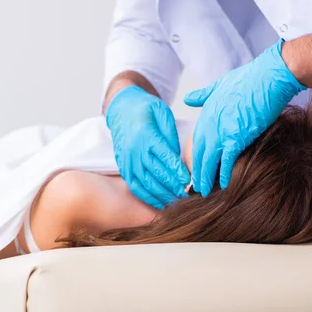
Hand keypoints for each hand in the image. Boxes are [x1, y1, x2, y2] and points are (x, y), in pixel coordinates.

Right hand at [106, 85, 189, 208]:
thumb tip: (178, 156)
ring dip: (163, 194)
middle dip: (174, 186)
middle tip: (188, 194)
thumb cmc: (145, 109)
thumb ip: (170, 134)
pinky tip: (161, 203)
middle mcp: (135, 150)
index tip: (190, 181)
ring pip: (146, 183)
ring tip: (178, 200)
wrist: (120, 108)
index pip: (166, 157)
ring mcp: (128, 160)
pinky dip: (148, 197)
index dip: (178, 171)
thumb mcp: (162, 112)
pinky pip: (135, 187)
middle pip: (157, 173)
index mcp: (147, 135)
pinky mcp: (123, 167)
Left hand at [184, 39, 305, 195]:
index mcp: (205, 114)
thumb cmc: (248, 79)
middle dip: (196, 172)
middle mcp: (209, 124)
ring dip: (205, 177)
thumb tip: (187, 98)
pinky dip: (223, 174)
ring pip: (208, 160)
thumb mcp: (219, 85)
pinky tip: (222, 185)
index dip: (194, 157)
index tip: (193, 170)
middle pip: (198, 154)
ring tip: (203, 191)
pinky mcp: (236, 136)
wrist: (268, 77)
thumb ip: (202, 95)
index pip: (196, 142)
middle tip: (193, 188)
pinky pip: (225, 160)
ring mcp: (221, 131)